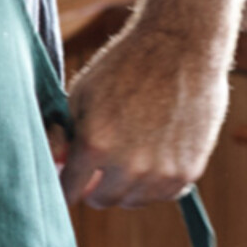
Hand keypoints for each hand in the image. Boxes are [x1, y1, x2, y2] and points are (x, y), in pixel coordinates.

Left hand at [52, 22, 229, 208]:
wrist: (182, 45)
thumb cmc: (124, 66)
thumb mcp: (80, 96)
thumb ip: (65, 137)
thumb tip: (56, 166)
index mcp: (95, 145)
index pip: (68, 192)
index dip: (66, 184)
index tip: (70, 177)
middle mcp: (129, 165)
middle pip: (101, 200)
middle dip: (96, 184)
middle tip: (101, 162)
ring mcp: (162, 171)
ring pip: (133, 201)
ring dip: (127, 185)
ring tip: (130, 152)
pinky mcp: (190, 170)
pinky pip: (164, 194)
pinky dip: (156, 182)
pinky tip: (155, 154)